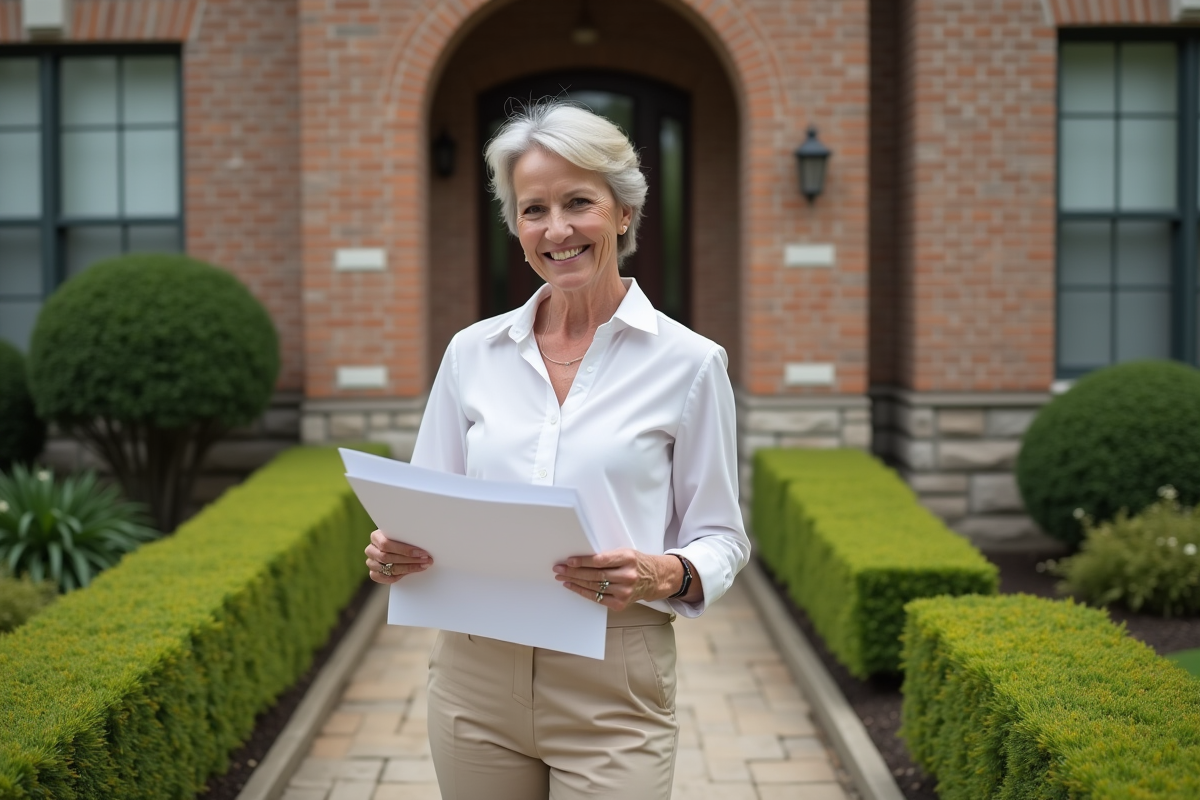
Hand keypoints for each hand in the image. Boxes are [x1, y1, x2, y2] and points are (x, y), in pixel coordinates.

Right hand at [365, 529, 432, 583]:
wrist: (393, 547)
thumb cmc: (399, 538)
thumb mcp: (401, 534)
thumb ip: (407, 537)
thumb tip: (424, 542)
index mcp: (376, 536)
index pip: (386, 544)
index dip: (404, 549)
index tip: (421, 552)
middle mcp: (371, 550)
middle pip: (387, 557)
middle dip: (409, 560)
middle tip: (425, 560)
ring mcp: (371, 562)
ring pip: (388, 568)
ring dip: (407, 568)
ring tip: (422, 566)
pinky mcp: (374, 573)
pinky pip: (384, 578)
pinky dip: (397, 577)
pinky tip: (409, 573)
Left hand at [554, 548, 683, 609]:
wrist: (655, 578)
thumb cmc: (636, 563)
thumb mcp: (626, 553)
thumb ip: (608, 556)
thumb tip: (581, 558)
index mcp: (628, 558)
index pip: (601, 560)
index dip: (583, 561)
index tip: (569, 561)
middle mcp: (627, 575)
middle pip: (595, 575)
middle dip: (574, 572)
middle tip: (559, 569)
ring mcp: (625, 591)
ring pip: (594, 587)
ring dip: (575, 582)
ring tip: (562, 577)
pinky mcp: (621, 603)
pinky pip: (597, 598)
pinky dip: (583, 592)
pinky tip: (573, 587)